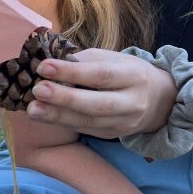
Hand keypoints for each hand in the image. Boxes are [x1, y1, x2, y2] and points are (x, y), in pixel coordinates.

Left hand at [25, 48, 176, 139]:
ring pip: (88, 121)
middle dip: (64, 98)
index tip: (44, 66)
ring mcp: (123, 122)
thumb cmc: (126, 73)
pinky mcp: (112, 134)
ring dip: (57, 116)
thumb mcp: (113, 59)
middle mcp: (132, 102)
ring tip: (33, 109)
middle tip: (37, 91)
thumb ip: (84, 60)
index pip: (100, 74)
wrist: (160, 100)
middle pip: (96, 103)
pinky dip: (62, 122)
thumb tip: (49, 61)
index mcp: (133, 75)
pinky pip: (85, 129)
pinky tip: (43, 116)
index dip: (71, 72)